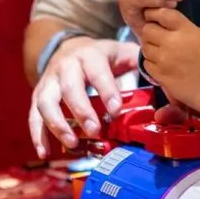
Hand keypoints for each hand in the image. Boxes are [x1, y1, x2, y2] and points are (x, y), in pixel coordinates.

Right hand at [29, 38, 139, 156]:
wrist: (72, 46)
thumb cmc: (106, 56)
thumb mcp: (126, 53)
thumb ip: (143, 67)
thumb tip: (165, 86)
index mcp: (91, 55)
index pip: (98, 72)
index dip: (106, 91)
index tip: (116, 110)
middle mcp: (66, 65)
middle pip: (69, 88)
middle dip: (82, 111)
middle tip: (96, 131)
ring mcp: (49, 80)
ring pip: (46, 103)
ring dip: (58, 125)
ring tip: (73, 143)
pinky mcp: (39, 95)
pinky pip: (33, 115)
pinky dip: (37, 134)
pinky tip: (45, 151)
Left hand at [141, 8, 199, 115]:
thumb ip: (187, 31)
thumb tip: (172, 27)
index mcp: (187, 30)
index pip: (162, 13)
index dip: (155, 14)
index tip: (156, 18)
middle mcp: (173, 42)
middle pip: (148, 30)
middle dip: (151, 32)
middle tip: (160, 39)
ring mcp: (164, 60)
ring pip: (145, 47)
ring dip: (151, 48)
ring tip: (164, 54)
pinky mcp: (160, 75)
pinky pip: (147, 64)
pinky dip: (152, 64)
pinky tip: (164, 66)